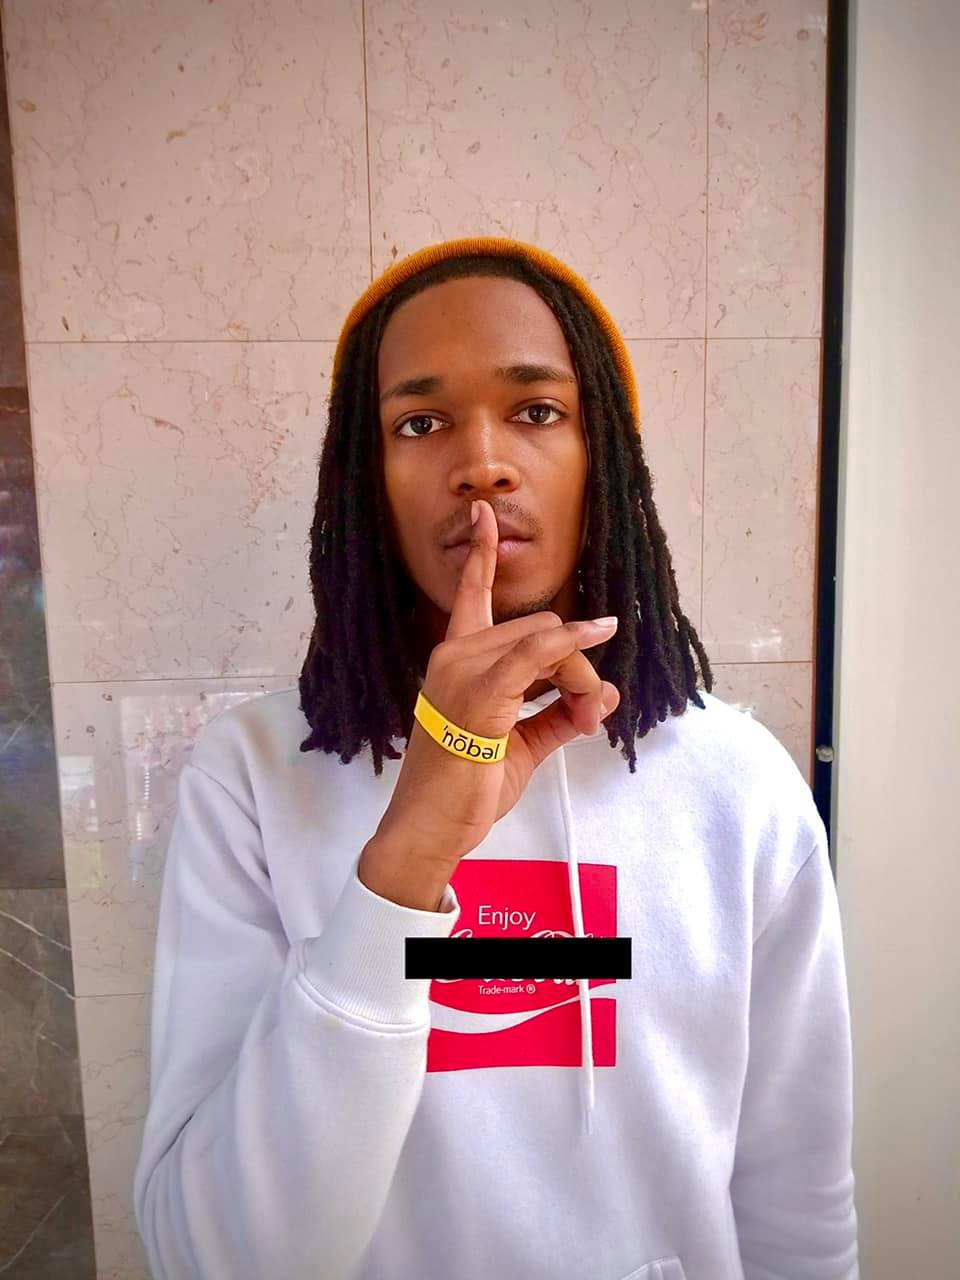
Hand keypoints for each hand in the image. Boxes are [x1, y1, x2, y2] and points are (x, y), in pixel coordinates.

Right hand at [373, 498, 620, 866]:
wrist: (432, 827)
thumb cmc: (467, 788)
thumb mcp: (522, 745)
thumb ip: (561, 714)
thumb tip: (606, 692)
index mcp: (456, 660)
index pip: (471, 596)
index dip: (480, 554)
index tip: (483, 513)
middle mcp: (455, 655)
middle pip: (541, 629)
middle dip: (575, 668)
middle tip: (585, 715)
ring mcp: (464, 670)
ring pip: (549, 642)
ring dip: (579, 678)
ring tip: (584, 720)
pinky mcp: (482, 692)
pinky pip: (540, 653)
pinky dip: (575, 645)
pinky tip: (600, 634)